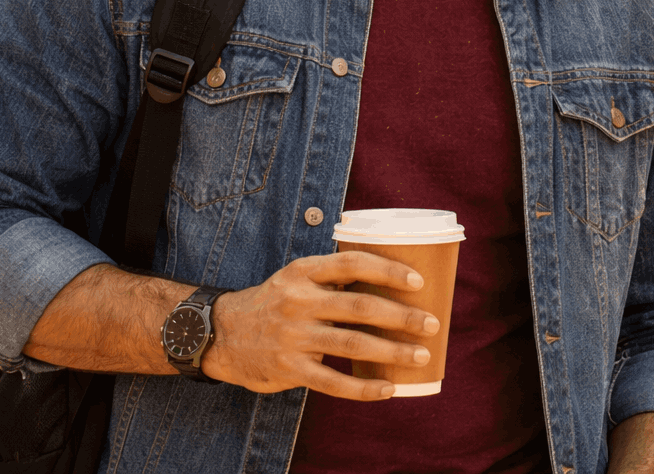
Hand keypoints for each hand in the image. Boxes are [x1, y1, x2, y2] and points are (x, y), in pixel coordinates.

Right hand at [200, 251, 441, 400]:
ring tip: (421, 356)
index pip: (352, 263)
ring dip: (393, 352)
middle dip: (402, 317)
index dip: (388, 271)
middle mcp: (298, 301)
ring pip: (353, 344)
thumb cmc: (275, 302)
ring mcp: (293, 337)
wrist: (221, 335)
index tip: (418, 282)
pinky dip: (364, 387)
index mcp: (304, 272)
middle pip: (360, 306)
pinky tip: (389, 388)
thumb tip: (393, 281)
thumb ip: (334, 277)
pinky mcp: (289, 369)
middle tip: (432, 324)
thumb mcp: (297, 278)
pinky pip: (333, 381)